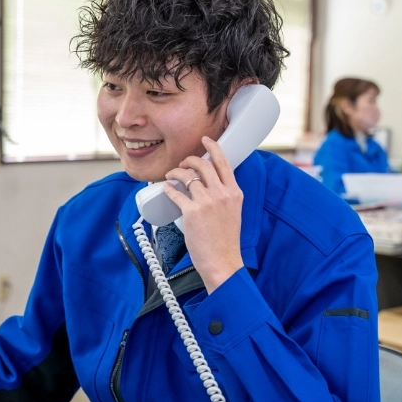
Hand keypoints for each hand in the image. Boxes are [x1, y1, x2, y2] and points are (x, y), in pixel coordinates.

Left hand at [163, 137, 243, 293]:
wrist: (223, 261)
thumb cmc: (226, 241)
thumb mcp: (233, 212)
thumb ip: (224, 196)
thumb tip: (207, 185)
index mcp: (234, 193)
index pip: (224, 163)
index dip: (213, 148)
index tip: (205, 140)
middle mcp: (222, 194)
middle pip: (203, 165)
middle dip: (189, 160)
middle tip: (183, 164)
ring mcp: (207, 202)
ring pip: (188, 176)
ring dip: (176, 172)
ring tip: (171, 175)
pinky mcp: (192, 212)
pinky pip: (176, 193)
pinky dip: (169, 189)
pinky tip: (166, 188)